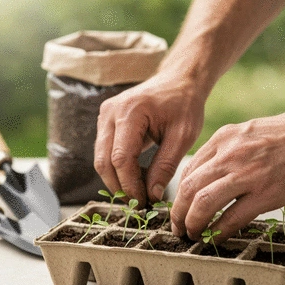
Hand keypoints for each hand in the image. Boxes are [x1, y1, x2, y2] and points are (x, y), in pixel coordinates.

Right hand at [94, 70, 206, 206]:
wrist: (178, 81)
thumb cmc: (184, 105)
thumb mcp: (182, 137)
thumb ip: (165, 166)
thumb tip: (152, 195)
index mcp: (130, 112)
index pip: (121, 158)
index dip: (130, 185)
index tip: (143, 202)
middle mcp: (110, 112)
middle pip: (104, 161)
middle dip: (119, 186)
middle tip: (138, 203)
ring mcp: (105, 116)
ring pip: (100, 158)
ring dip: (116, 179)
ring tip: (138, 193)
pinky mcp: (106, 121)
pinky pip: (105, 151)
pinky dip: (116, 168)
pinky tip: (134, 177)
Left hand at [170, 103, 284, 241]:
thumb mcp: (244, 134)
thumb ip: (222, 153)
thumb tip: (204, 178)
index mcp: (222, 140)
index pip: (187, 172)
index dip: (178, 196)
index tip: (178, 209)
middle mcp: (229, 155)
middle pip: (188, 189)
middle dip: (178, 214)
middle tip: (178, 227)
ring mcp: (247, 174)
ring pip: (203, 203)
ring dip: (193, 224)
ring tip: (193, 235)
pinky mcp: (266, 193)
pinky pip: (232, 218)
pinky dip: (219, 232)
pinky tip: (216, 238)